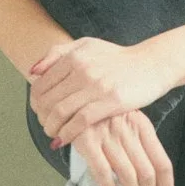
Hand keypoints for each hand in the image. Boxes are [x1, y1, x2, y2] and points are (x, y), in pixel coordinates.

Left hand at [29, 36, 173, 147]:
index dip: (35, 102)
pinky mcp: (111, 101)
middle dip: (41, 118)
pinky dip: (67, 134)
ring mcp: (97, 85)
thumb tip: (33, 71)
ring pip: (60, 112)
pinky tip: (64, 140)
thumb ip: (58, 53)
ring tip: (53, 134)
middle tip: (45, 126)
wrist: (151, 64)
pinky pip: (80, 122)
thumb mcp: (87, 45)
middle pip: (48, 100)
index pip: (41, 84)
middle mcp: (83, 69)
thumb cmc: (118, 58)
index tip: (39, 112)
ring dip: (51, 128)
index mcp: (74, 56)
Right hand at [70, 110, 174, 185]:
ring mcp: (107, 136)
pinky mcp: (87, 141)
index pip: (162, 162)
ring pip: (128, 175)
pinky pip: (102, 172)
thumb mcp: (127, 117)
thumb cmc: (102, 110)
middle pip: (147, 173)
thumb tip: (150, 173)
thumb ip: (138, 140)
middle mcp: (128, 131)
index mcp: (142, 125)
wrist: (72, 94)